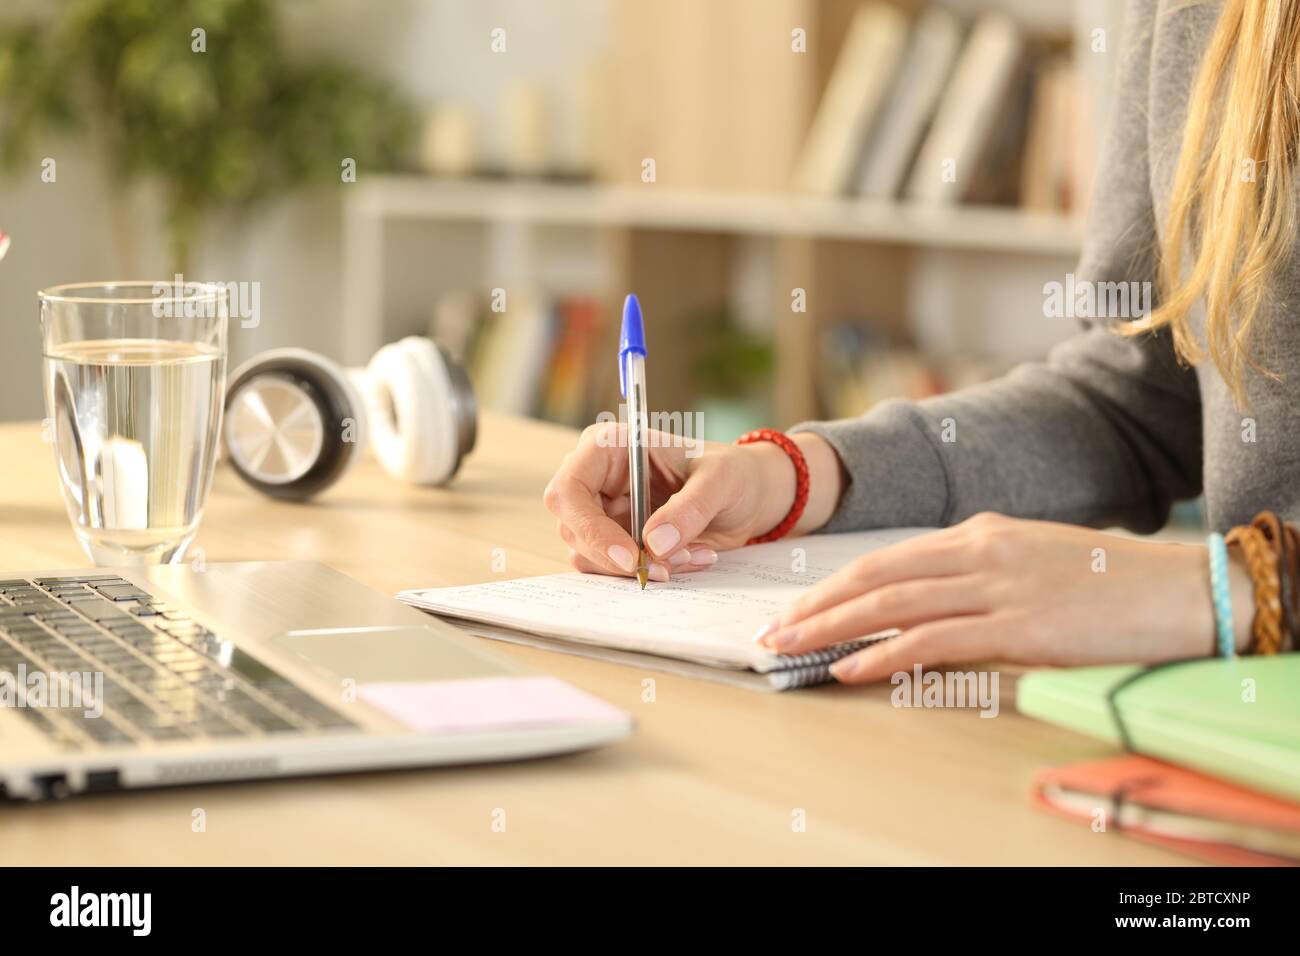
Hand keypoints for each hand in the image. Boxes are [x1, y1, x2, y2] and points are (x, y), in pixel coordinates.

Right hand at [543, 421, 842, 579]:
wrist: (749, 494)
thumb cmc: (733, 471)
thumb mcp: (721, 480)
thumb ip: (689, 508)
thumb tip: (653, 544)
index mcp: (607, 448)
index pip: (569, 490)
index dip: (590, 528)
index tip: (629, 557)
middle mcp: (596, 480)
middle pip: (573, 529)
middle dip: (619, 557)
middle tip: (669, 569)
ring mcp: (602, 513)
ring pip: (591, 556)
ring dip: (641, 568)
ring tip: (693, 554)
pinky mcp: (616, 541)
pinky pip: (615, 571)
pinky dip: (651, 573)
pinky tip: (690, 558)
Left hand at [757, 513, 1253, 682]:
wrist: (1181, 589)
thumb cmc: (1108, 582)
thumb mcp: (1031, 561)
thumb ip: (977, 574)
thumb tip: (928, 604)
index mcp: (979, 532)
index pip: (886, 558)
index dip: (834, 584)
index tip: (797, 606)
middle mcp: (978, 551)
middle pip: (876, 577)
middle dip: (816, 605)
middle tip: (772, 630)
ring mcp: (997, 586)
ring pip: (893, 604)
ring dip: (832, 628)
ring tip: (791, 649)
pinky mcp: (1019, 627)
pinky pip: (934, 641)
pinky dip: (884, 654)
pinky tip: (851, 669)